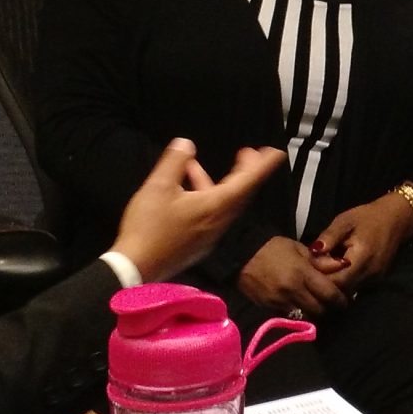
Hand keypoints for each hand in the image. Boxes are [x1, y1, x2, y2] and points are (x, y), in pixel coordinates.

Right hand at [111, 139, 286, 281]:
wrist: (135, 269)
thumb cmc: (148, 226)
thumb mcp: (158, 187)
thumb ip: (174, 162)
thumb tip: (187, 144)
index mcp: (214, 207)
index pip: (246, 182)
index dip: (262, 166)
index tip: (277, 153)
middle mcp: (218, 222)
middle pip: (240, 194)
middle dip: (246, 171)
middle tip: (248, 152)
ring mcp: (209, 235)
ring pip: (224, 204)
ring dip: (221, 183)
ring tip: (197, 166)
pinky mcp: (198, 244)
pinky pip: (212, 213)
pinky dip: (207, 195)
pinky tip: (185, 187)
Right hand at [236, 236, 349, 318]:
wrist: (240, 254)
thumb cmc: (272, 247)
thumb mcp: (298, 248)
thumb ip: (320, 261)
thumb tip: (342, 266)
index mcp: (302, 274)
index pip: (329, 294)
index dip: (340, 299)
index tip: (344, 300)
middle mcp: (292, 291)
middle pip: (318, 309)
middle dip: (326, 307)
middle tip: (329, 302)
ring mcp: (279, 302)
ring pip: (304, 315)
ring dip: (311, 311)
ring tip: (313, 304)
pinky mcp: (268, 308)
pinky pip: (288, 315)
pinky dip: (295, 311)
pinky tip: (296, 303)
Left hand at [314, 193, 412, 292]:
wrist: (396, 220)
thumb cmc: (368, 218)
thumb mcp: (345, 221)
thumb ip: (329, 236)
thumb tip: (313, 251)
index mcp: (361, 258)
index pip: (336, 281)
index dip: (321, 276)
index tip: (312, 264)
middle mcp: (370, 274)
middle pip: (341, 290)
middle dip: (326, 282)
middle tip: (316, 268)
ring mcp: (375, 280)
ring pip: (348, 291)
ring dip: (336, 283)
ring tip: (327, 268)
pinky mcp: (376, 281)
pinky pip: (356, 287)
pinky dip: (346, 281)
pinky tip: (340, 269)